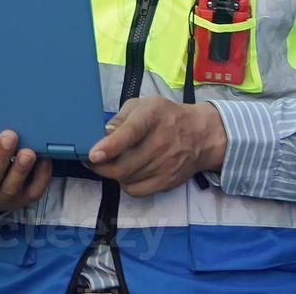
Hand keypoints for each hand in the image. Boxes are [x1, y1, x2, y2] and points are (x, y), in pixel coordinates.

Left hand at [86, 96, 225, 196]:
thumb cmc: (166, 116)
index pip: (130, 133)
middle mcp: (160, 142)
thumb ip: (121, 117)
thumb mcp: (143, 105)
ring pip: (127, 180)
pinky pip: (137, 191)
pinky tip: (127, 173)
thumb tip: (103, 134)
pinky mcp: (168, 182)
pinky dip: (126, 184)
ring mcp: (166, 165)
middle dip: (101, 167)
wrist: (201, 135)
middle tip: (94, 161)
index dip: (110, 146)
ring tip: (112, 163)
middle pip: (123, 166)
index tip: (93, 155)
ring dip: (114, 174)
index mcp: (152, 116)